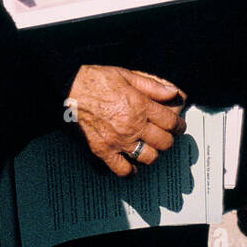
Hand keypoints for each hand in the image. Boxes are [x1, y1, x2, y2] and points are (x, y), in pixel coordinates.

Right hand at [67, 65, 185, 176]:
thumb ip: (152, 85)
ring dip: (153, 153)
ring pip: (149, 157)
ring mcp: (118, 140)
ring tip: (149, 147)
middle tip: (165, 136)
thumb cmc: (96, 79)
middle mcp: (132, 125)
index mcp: (140, 106)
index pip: (171, 122)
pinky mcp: (103, 150)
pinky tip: (132, 165)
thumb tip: (174, 92)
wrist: (68, 88)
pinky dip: (131, 171)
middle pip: (164, 142)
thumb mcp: (127, 74)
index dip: (179, 126)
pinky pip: (123, 170)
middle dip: (168, 139)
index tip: (179, 127)